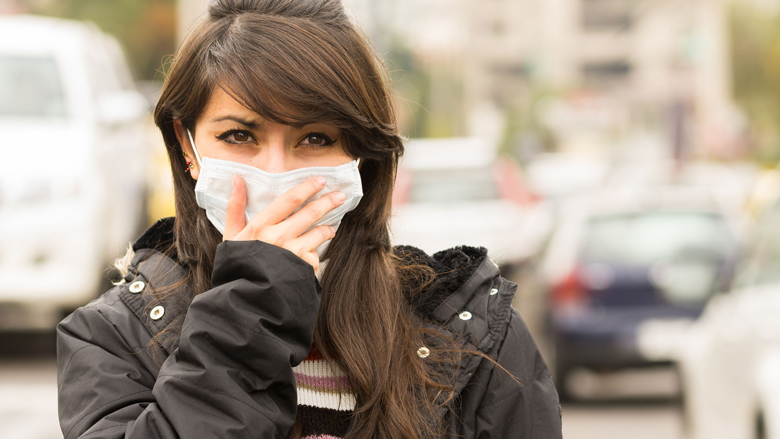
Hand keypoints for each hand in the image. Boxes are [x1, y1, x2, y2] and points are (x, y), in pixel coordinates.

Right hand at [223, 175, 345, 271]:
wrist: (246, 297)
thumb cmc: (238, 264)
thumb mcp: (232, 234)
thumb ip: (235, 206)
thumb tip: (237, 178)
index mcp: (260, 226)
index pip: (290, 200)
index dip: (308, 188)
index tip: (321, 181)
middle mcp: (279, 237)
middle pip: (311, 213)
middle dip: (328, 202)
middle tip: (339, 196)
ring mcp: (293, 253)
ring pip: (319, 232)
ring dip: (328, 228)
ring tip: (330, 228)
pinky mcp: (303, 268)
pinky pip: (316, 256)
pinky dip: (315, 254)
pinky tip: (311, 255)